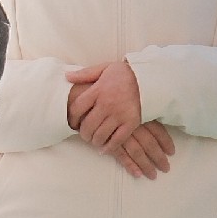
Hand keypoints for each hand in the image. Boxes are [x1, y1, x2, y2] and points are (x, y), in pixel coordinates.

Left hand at [66, 60, 173, 176]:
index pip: (77, 108)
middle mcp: (106, 104)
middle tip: (84, 135)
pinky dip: (109, 147)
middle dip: (83, 133)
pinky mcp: (131, 123)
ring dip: (94, 141)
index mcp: (98, 90)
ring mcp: (119, 115)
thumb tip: (67, 77)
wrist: (150, 79)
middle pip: (87, 125)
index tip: (73, 123)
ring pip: (100, 135)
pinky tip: (105, 149)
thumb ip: (85, 74)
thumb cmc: (126, 73)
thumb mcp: (104, 68)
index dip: (72, 119)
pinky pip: (117, 140)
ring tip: (94, 140)